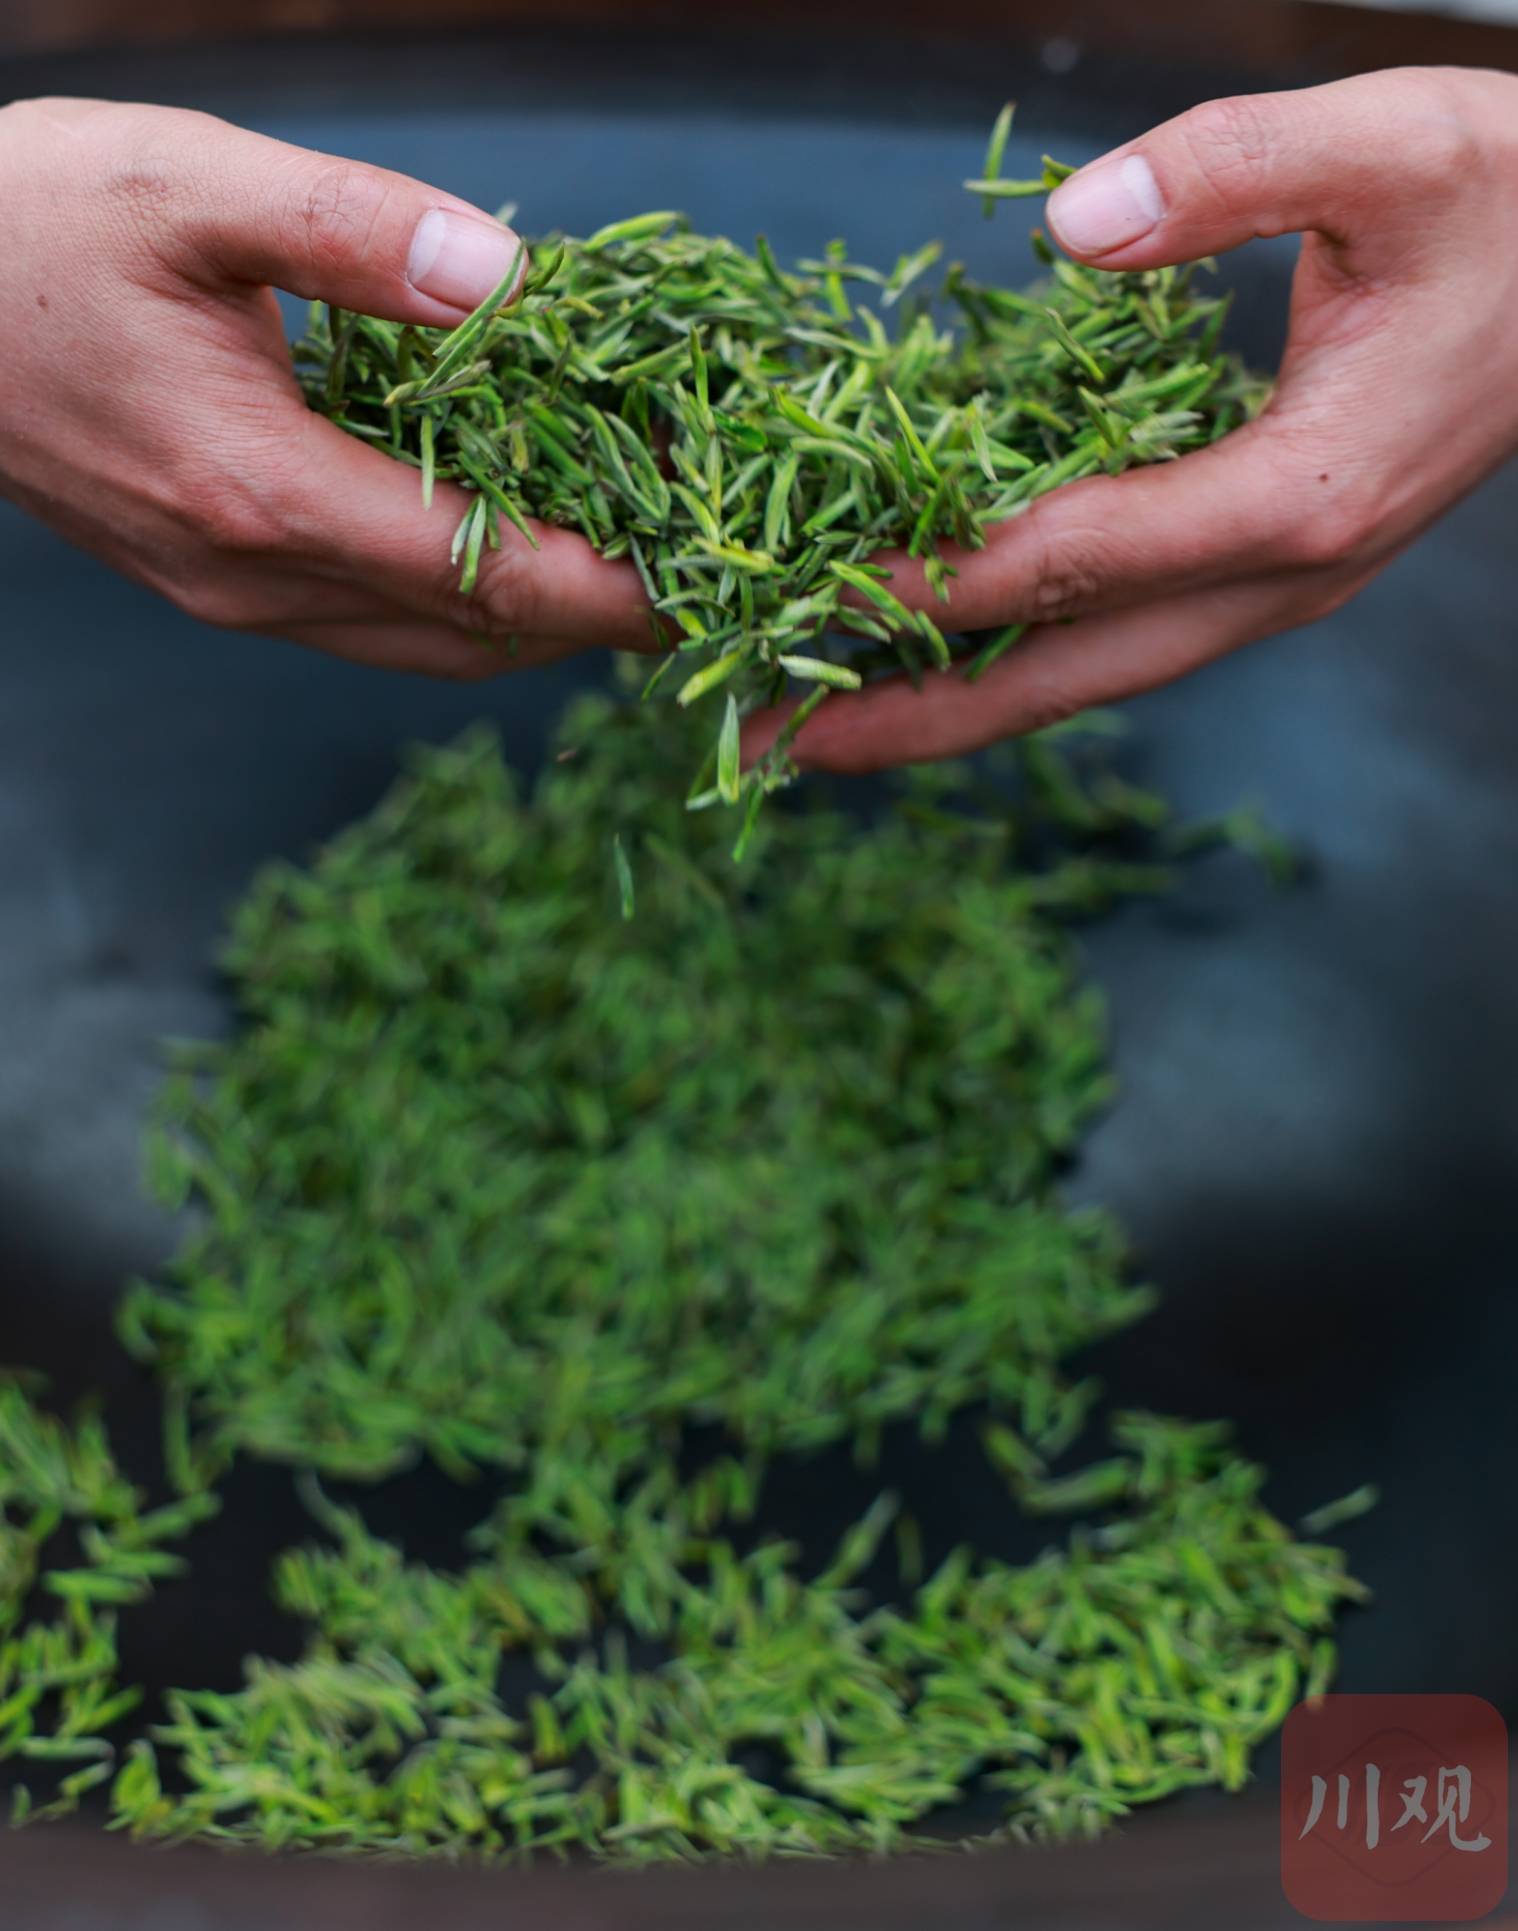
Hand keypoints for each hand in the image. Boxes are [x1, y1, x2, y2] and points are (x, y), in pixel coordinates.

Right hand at [0, 98, 648, 677]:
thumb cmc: (28, 228)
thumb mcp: (187, 186)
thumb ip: (356, 232)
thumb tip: (512, 281)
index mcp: (260, 489)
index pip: (485, 573)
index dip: (615, 586)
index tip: (717, 583)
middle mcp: (255, 576)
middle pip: (475, 631)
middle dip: (603, 606)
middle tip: (709, 560)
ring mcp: (236, 596)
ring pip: (432, 643)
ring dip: (539, 612)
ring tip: (635, 551)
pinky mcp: (224, 584)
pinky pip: (380, 622)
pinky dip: (465, 596)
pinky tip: (511, 535)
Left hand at [746, 66, 1517, 771]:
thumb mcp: (1395, 146)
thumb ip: (1232, 171)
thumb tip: (1068, 227)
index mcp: (1300, 494)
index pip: (1072, 556)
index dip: (932, 580)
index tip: (805, 601)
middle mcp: (1278, 575)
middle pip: (1061, 674)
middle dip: (907, 717)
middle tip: (763, 750)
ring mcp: (1272, 589)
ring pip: (1083, 677)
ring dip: (945, 709)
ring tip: (812, 733)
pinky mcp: (1260, 569)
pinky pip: (1113, 638)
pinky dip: (1009, 657)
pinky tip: (929, 657)